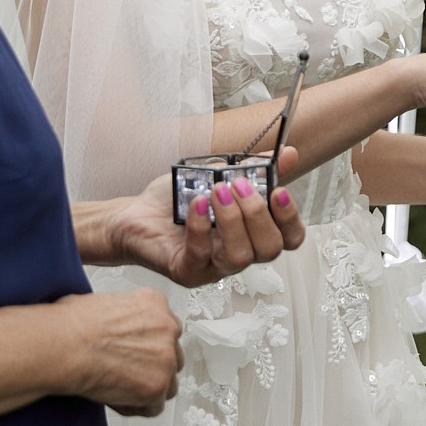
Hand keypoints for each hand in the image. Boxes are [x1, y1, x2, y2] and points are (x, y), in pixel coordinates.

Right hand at [54, 287, 184, 417]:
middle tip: (125, 372)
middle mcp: (167, 327)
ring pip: (168, 381)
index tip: (130, 352)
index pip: (163, 328)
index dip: (145, 344)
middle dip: (151, 365)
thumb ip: (121, 316)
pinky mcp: (157, 386)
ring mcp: (166, 358)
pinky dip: (136, 407)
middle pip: (171, 354)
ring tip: (118, 388)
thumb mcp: (102, 302)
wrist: (64, 346)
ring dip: (147, 387)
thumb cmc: (70, 325)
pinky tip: (115, 400)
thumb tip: (109, 326)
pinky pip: (154, 406)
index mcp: (154, 303)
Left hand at [80, 148, 307, 288]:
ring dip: (232, 220)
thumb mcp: (219, 175)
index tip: (278, 191)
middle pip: (270, 249)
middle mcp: (237, 254)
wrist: (135, 214)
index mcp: (251, 234)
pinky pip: (202, 255)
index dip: (290, 217)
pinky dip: (201, 227)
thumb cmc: (177, 201)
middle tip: (237, 186)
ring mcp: (213, 268)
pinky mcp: (187, 271)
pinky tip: (197, 203)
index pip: (289, 238)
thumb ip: (253, 169)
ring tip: (216, 192)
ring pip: (240, 257)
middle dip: (257, 213)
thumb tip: (288, 154)